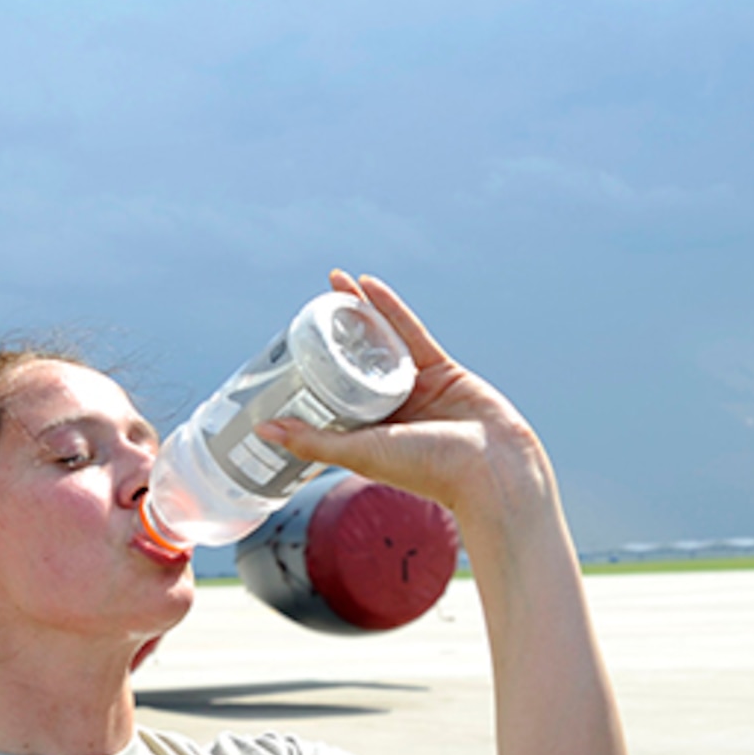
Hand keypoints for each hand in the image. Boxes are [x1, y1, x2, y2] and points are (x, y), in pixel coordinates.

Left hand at [255, 270, 545, 519]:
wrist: (493, 468)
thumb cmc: (427, 470)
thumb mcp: (358, 453)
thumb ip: (312, 441)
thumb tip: (260, 431)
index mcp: (366, 432)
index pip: (330, 394)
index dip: (311, 370)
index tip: (288, 347)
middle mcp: (389, 408)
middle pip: (354, 363)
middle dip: (333, 334)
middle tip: (306, 309)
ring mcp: (416, 387)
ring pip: (381, 342)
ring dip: (359, 312)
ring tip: (333, 284)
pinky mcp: (442, 369)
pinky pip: (410, 331)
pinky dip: (389, 307)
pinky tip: (367, 284)